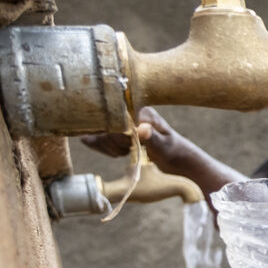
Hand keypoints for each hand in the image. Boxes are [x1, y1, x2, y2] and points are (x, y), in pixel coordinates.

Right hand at [78, 107, 193, 172]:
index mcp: (140, 110)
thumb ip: (152, 137)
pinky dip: (100, 147)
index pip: (115, 119)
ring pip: (96, 132)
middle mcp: (126, 111)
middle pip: (102, 125)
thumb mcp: (164, 146)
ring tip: (127, 151)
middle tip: (130, 149)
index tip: (131, 145)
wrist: (175, 157)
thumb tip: (142, 128)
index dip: (118, 136)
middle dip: (112, 143)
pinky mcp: (112, 129)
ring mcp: (117, 120)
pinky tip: (117, 152)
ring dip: (108, 146)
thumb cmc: (173, 150)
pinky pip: (92, 136)